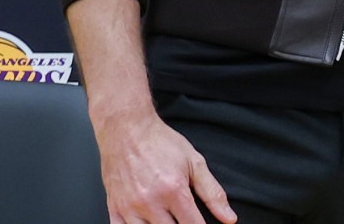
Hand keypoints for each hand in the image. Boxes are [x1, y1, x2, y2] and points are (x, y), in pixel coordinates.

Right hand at [94, 108, 234, 223]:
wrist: (127, 129)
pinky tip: (146, 223)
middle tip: (184, 218)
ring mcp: (129, 207)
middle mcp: (150, 202)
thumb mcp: (195, 162)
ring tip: (167, 219)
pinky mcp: (114, 208)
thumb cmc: (160, 143)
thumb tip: (229, 218)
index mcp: (173, 190)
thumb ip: (213, 193)